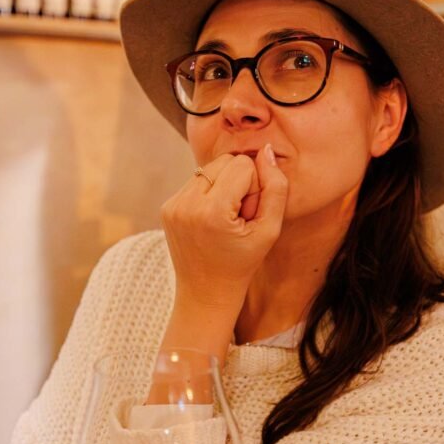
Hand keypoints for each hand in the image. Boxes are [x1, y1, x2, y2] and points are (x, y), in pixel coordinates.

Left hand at [161, 143, 288, 308]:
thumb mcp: (270, 230)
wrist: (206, 292)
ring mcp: (173, 205)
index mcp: (212, 211)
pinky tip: (211, 221)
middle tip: (239, 216)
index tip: (249, 214)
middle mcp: (186, 204)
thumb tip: (267, 151)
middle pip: (225, 161)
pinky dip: (209, 194)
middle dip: (239, 183)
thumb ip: (276, 188)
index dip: (255, 187)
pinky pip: (196, 181)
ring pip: (210, 168)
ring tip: (225, 220)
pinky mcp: (167, 207)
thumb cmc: (243, 263)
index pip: (243, 164)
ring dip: (224, 187)